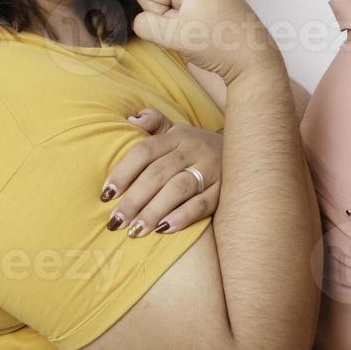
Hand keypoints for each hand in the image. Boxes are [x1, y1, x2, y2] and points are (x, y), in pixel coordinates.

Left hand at [100, 107, 221, 237]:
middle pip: (158, 174)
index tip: (105, 194)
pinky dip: (182, 217)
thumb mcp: (177, 130)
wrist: (245, 151)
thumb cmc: (197, 147)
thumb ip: (154, 122)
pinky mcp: (224, 191)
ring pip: (178, 190)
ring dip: (153, 211)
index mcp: (178, 136)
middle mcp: (194, 151)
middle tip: (115, 221)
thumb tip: (131, 119)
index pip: (144, 151)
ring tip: (134, 230)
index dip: (123, 172)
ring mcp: (211, 170)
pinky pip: (202, 205)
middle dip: (134, 199)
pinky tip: (163, 230)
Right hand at [133, 0, 281, 83]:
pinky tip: (206, 33)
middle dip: (170, 20)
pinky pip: (184, 11)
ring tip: (202, 33)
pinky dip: (190, 26)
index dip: (159, 17)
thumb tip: (136, 21)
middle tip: (195, 32)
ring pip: (170, 7)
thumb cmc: (221, 46)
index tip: (185, 27)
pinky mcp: (213, 0)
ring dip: (179, 25)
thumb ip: (145, 25)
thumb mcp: (174, 36)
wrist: (254, 61)